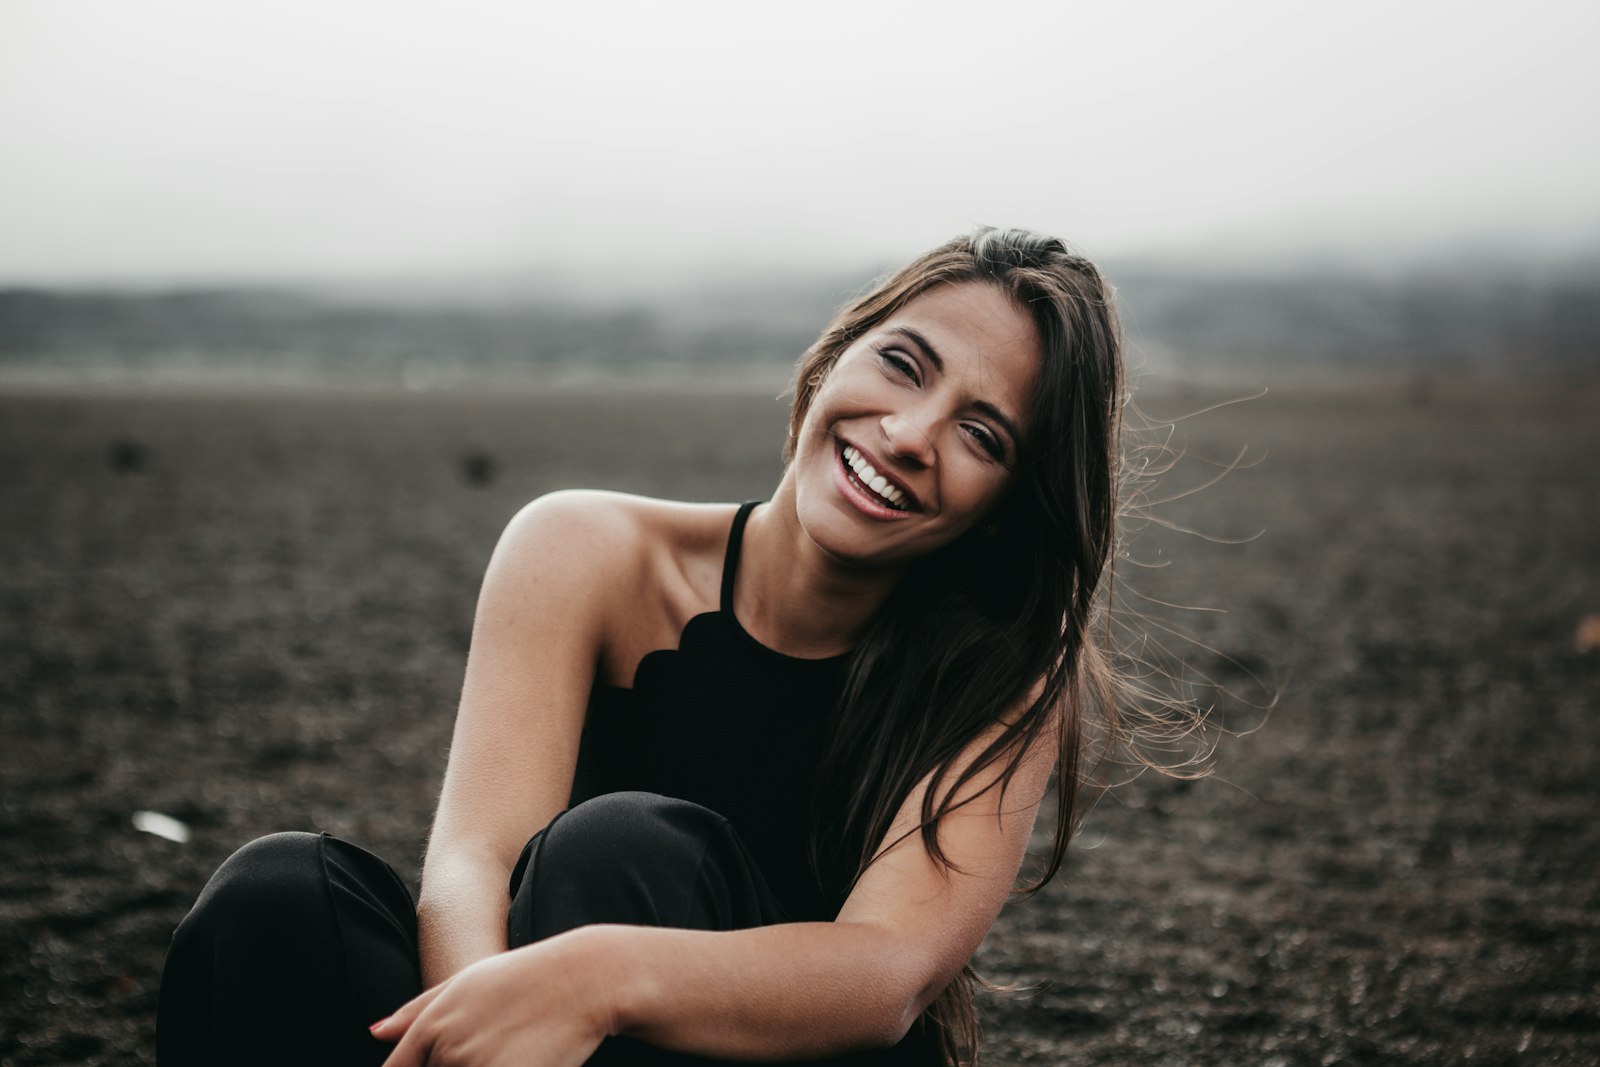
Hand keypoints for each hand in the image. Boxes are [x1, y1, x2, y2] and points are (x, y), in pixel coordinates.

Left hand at [373, 937, 613, 1066]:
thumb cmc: (526, 978)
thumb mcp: (466, 982)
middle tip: (495, 1047)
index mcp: (432, 1025)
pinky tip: (523, 1058)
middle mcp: (447, 1049)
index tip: (447, 1062)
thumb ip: (416, 1010)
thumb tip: (374, 1033)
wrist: (584, 978)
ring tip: (510, 1050)